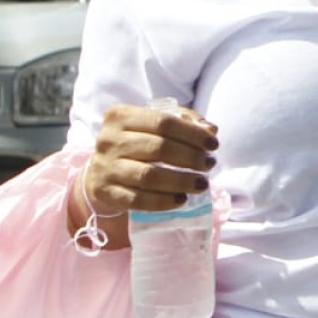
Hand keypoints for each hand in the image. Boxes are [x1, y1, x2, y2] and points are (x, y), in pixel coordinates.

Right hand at [83, 102, 216, 216]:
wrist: (103, 168)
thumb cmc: (138, 141)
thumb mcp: (155, 124)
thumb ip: (184, 121)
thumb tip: (211, 130)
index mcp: (121, 116)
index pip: (163, 122)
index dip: (192, 134)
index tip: (213, 145)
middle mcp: (109, 140)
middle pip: (159, 148)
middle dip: (191, 157)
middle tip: (209, 165)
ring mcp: (104, 167)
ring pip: (148, 176)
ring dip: (181, 181)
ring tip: (201, 184)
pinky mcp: (104, 192)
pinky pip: (137, 200)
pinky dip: (163, 201)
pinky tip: (181, 199)